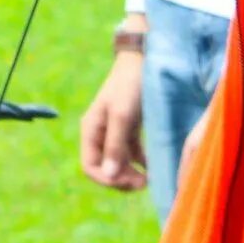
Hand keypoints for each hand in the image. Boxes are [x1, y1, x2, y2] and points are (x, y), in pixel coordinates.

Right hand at [78, 50, 147, 192]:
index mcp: (91, 130)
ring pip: (118, 163)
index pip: (90, 166)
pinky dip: (141, 163)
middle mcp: (100, 132)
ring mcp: (115, 131)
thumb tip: (110, 176)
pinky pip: (131, 153)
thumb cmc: (130, 85)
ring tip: (150, 178)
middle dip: (121, 179)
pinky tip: (153, 168)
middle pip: (104, 167)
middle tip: (144, 183)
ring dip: (131, 174)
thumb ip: (116, 146)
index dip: (107, 180)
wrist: (144, 59)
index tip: (130, 183)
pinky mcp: (129, 127)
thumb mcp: (122, 116)